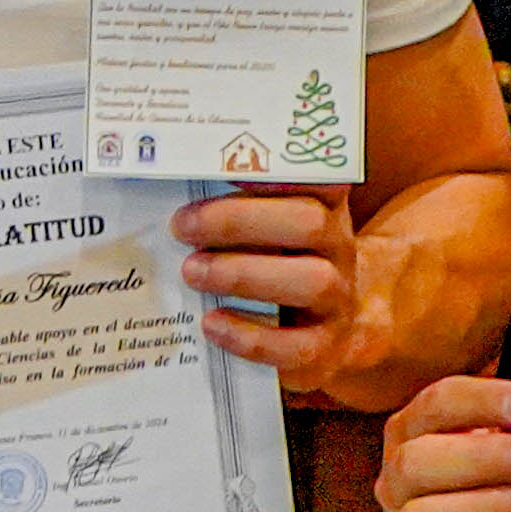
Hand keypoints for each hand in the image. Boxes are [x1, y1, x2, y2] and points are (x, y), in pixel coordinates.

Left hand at [177, 183, 377, 387]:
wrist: (336, 330)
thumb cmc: (282, 265)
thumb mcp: (270, 228)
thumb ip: (236, 207)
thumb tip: (171, 195)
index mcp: (324, 208)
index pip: (319, 176)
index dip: (280, 169)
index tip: (230, 163)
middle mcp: (339, 248)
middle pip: (308, 223)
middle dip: (238, 221)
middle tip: (182, 227)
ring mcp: (338, 300)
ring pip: (311, 281)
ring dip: (243, 274)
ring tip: (191, 271)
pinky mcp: (326, 348)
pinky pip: (297, 346)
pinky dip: (250, 336)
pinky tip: (212, 324)